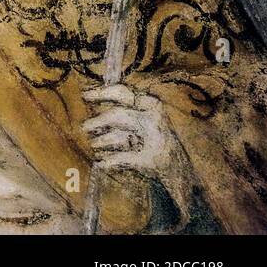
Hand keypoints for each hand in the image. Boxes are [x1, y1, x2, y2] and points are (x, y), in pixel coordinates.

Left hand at [83, 84, 193, 206]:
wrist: (182, 173)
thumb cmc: (156, 142)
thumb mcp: (144, 118)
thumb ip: (123, 106)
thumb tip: (89, 95)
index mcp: (153, 105)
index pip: (123, 92)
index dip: (101, 93)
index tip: (84, 95)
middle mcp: (155, 120)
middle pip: (117, 115)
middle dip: (98, 121)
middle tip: (84, 127)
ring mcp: (155, 140)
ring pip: (118, 137)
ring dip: (102, 142)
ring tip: (94, 145)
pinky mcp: (152, 161)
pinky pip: (122, 159)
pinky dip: (109, 162)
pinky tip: (101, 164)